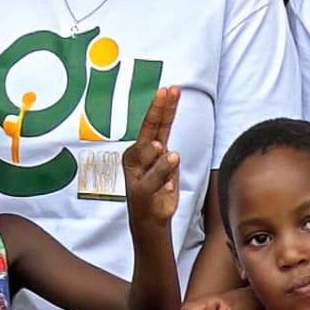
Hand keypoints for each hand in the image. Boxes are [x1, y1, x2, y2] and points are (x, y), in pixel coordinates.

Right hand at [124, 85, 180, 240]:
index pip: (156, 124)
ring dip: (165, 157)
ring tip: (172, 159)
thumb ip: (165, 153)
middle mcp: (137, 157)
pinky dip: (165, 172)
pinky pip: (157, 175)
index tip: (170, 89)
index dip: (163, 106)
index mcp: (144, 149)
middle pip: (150, 129)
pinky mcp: (141, 190)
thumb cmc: (158, 191)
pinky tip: (171, 174)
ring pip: (155, 154)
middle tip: (167, 91)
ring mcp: (137, 173)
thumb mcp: (167, 167)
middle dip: (159, 109)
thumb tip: (164, 144)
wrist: (149, 220)